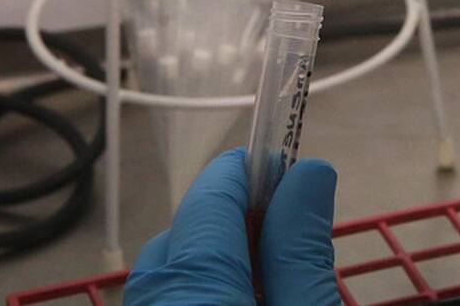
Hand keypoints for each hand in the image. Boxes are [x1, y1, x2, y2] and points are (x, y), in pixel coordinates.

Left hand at [125, 148, 338, 305]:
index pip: (208, 203)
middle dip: (229, 225)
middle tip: (286, 240)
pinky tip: (235, 303)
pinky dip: (193, 294)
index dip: (245, 172)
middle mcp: (151, 304)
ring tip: (266, 282)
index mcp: (193, 291)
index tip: (284, 166)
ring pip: (164, 277)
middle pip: (178, 240)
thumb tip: (309, 172)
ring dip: (210, 264)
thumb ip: (302, 251)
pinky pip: (160, 303)